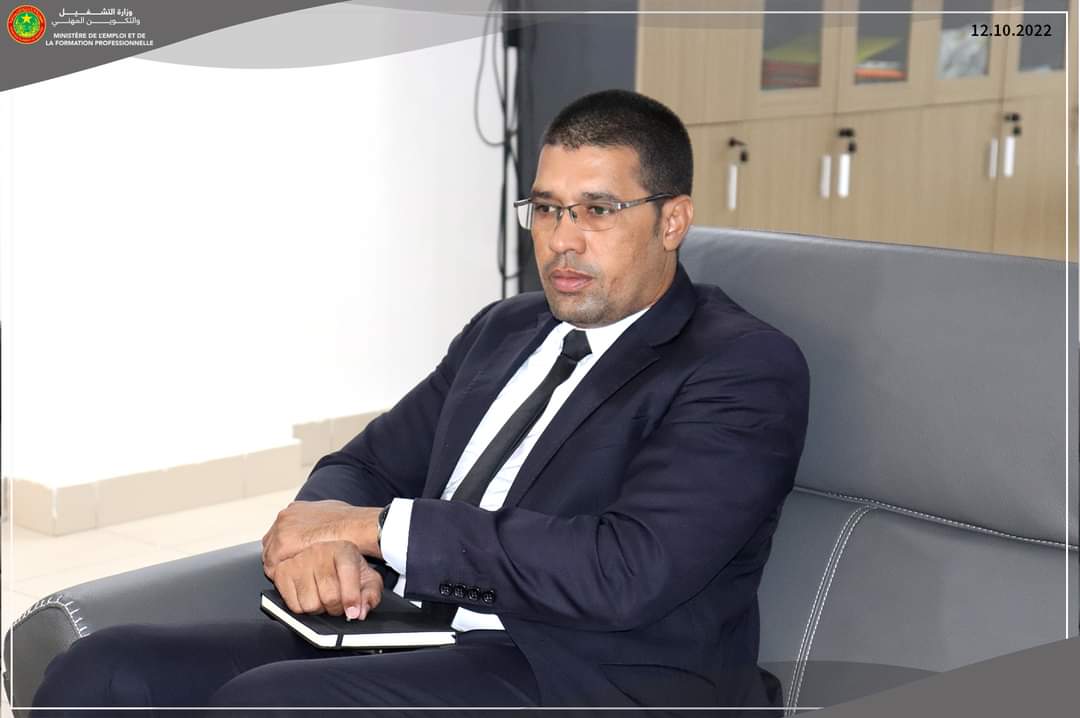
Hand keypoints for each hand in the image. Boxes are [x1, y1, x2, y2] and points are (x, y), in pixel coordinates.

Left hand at [261, 500, 381, 574]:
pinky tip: (291, 580)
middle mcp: (286, 516)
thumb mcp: (332, 514)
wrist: (357, 528)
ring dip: (279, 566)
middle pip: (272, 543)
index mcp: (296, 509)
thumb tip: (321, 528)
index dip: (286, 548)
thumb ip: (319, 520)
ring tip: (291, 578)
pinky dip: (280, 574)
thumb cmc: (351, 523)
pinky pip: (273, 565)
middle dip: (280, 557)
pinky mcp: (284, 544)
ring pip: (271, 554)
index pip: (281, 532)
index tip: (292, 557)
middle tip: (290, 570)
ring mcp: (283, 529)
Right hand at [266, 540, 383, 618]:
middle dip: (337, 608)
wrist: (323, 558)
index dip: (352, 599)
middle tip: (339, 605)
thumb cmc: (345, 569)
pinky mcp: (282, 573)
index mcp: (343, 550)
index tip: (353, 612)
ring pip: (310, 604)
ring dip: (319, 609)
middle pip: (329, 595)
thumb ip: (371, 594)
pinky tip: (310, 597)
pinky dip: (303, 608)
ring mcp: (298, 561)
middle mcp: (319, 552)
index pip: (347, 575)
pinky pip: (293, 606)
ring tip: (323, 599)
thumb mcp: (366, 579)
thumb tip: (361, 612)